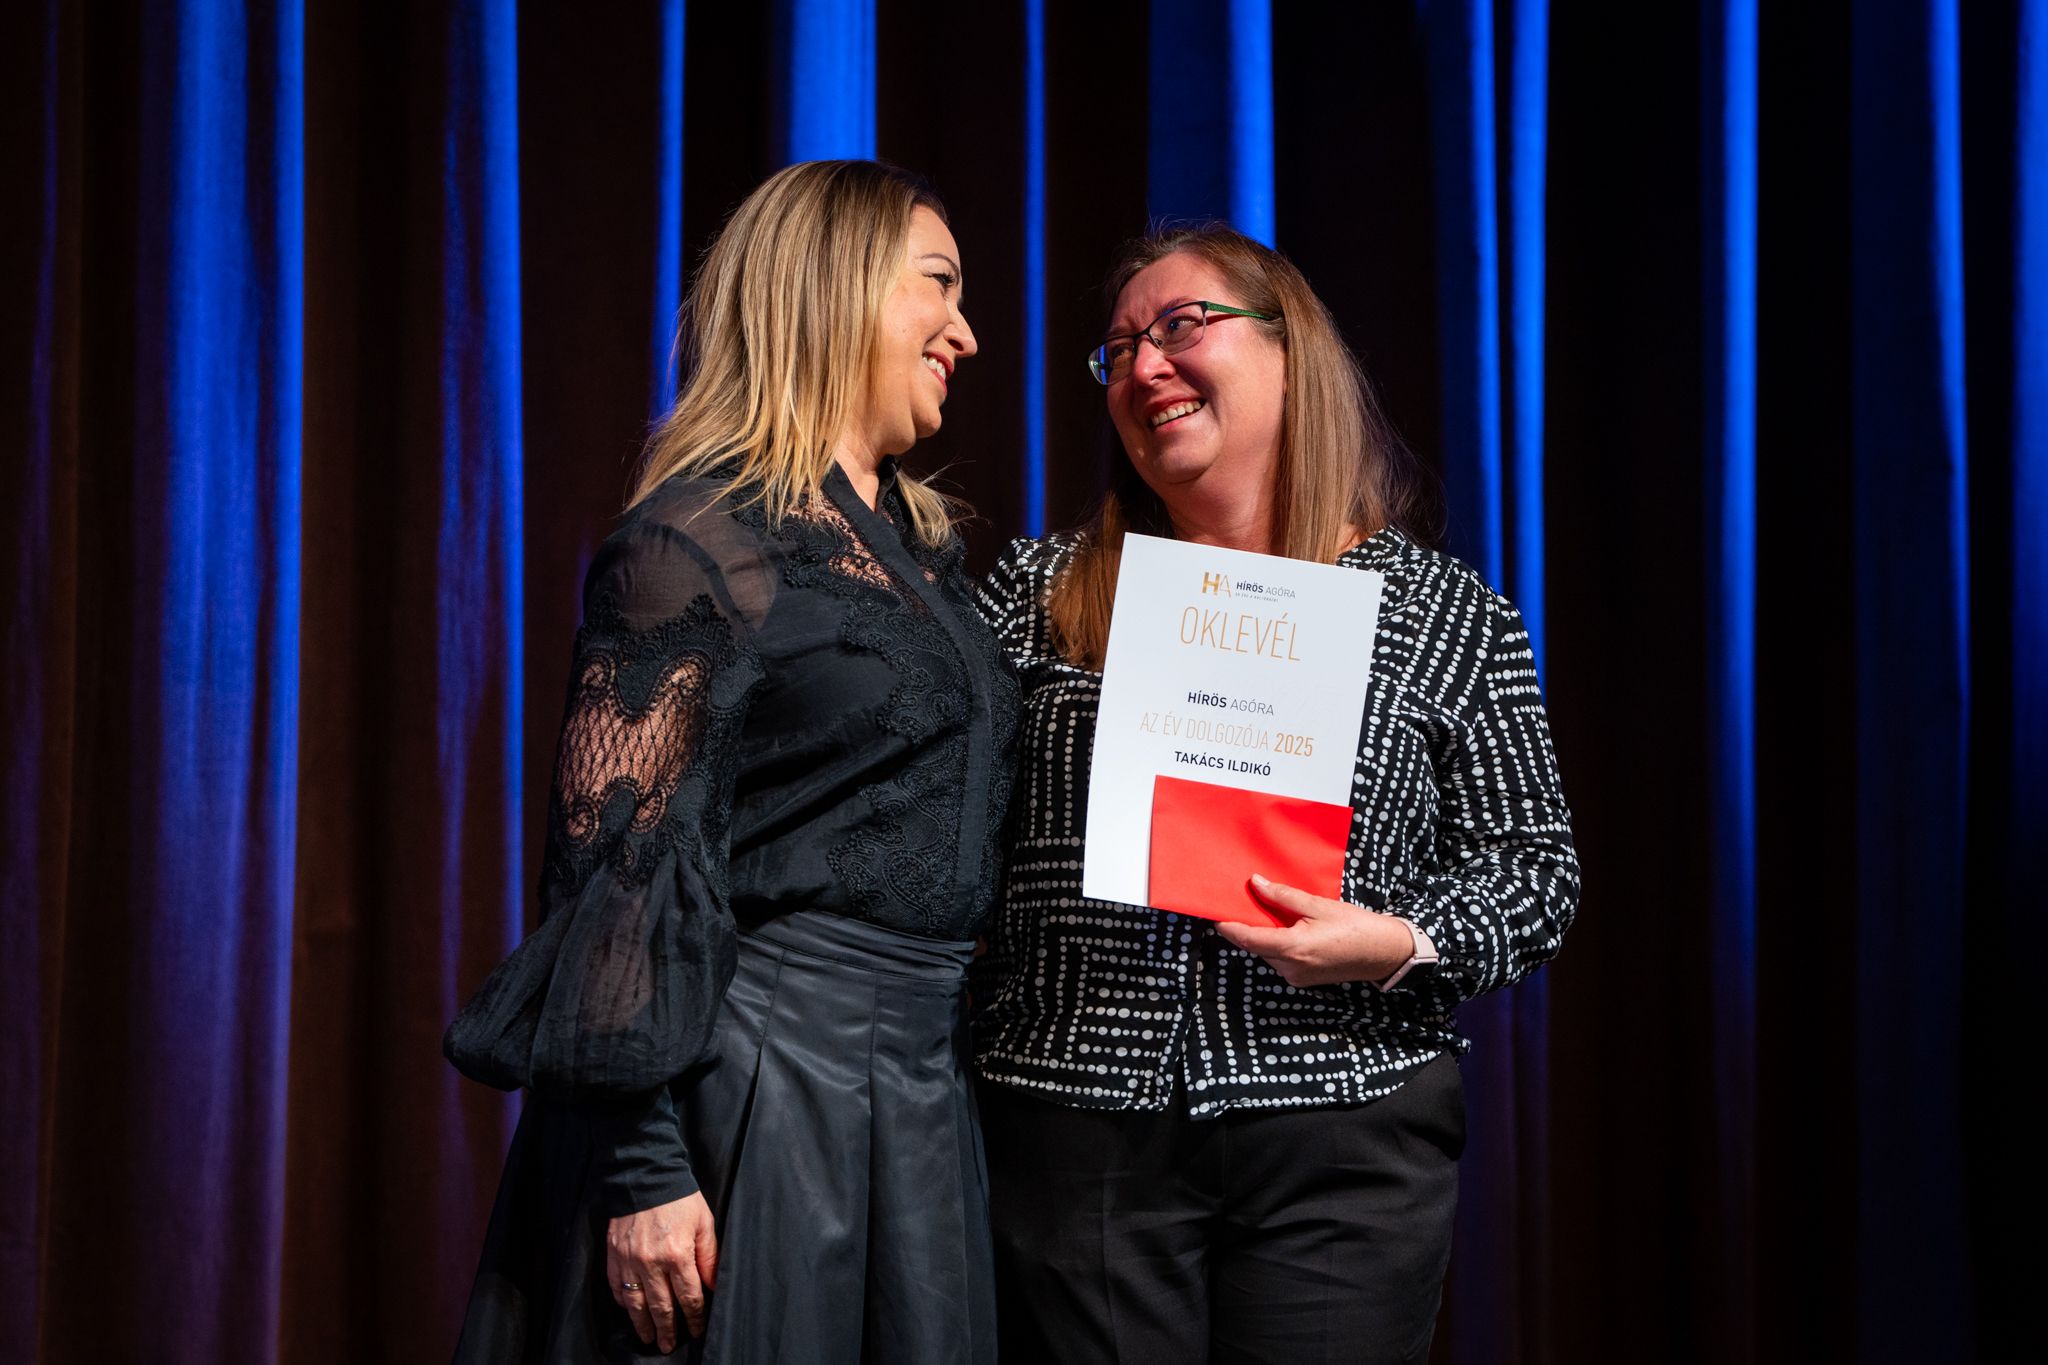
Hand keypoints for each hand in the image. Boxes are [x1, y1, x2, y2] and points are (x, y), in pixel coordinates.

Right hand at [608, 1191, 718, 1351]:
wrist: (645, 1175)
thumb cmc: (680, 1198)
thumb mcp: (704, 1223)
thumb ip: (709, 1257)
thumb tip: (714, 1286)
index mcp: (678, 1255)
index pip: (689, 1297)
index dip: (694, 1317)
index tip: (697, 1328)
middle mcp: (651, 1263)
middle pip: (661, 1307)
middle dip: (667, 1329)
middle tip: (669, 1345)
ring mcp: (629, 1261)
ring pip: (636, 1303)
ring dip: (643, 1324)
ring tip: (648, 1338)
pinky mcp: (613, 1255)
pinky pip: (616, 1287)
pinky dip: (623, 1302)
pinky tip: (630, 1311)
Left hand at [1214, 874, 1415, 987]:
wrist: (1384, 953)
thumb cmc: (1355, 926)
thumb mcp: (1318, 905)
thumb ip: (1283, 896)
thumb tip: (1255, 883)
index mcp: (1292, 948)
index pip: (1247, 939)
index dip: (1228, 927)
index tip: (1215, 915)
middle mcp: (1290, 968)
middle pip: (1256, 946)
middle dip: (1248, 927)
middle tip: (1245, 904)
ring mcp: (1296, 977)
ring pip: (1268, 953)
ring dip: (1265, 935)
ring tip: (1271, 913)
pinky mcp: (1303, 980)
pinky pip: (1281, 960)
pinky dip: (1278, 944)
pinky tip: (1288, 928)